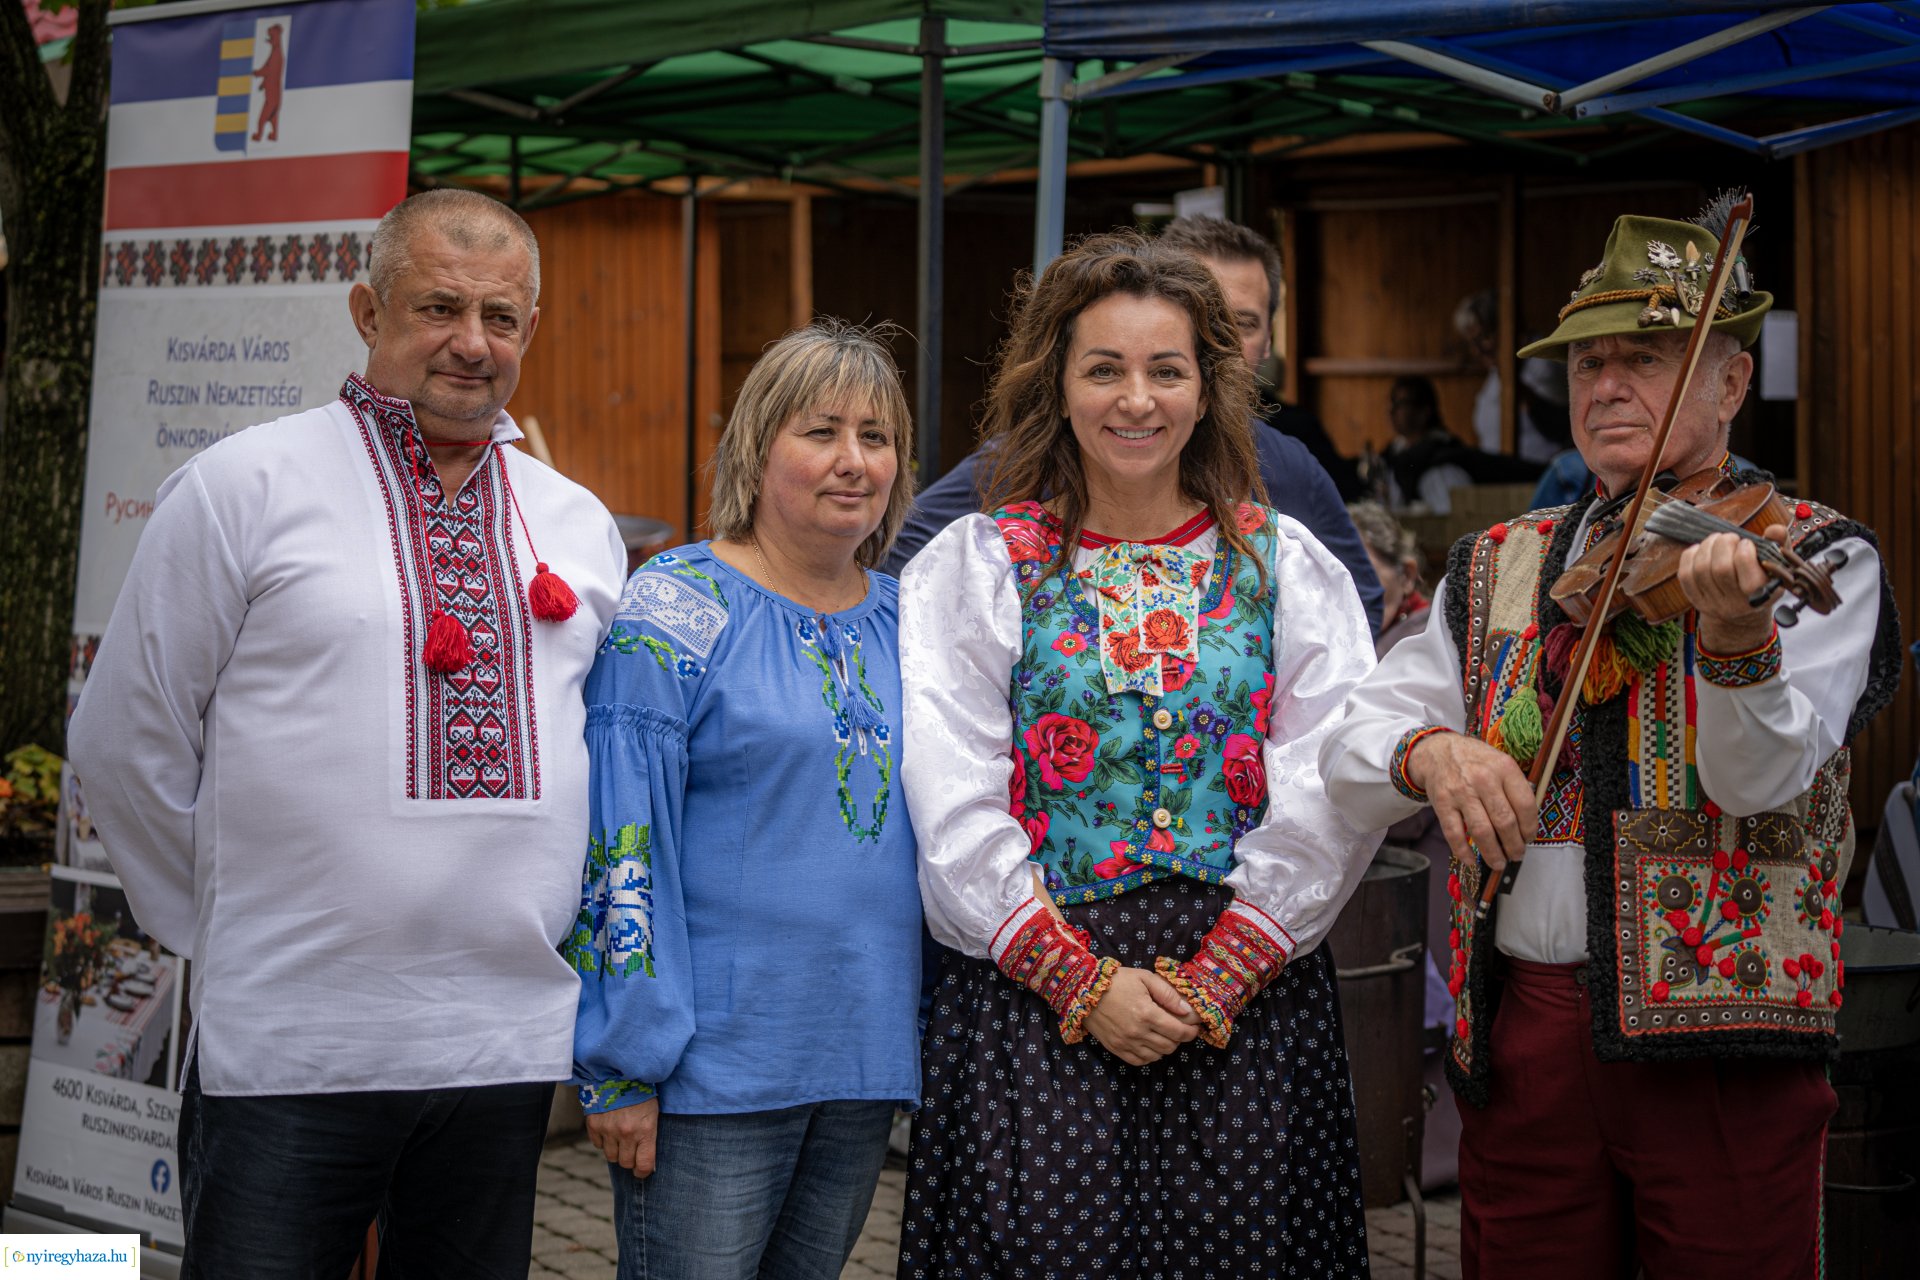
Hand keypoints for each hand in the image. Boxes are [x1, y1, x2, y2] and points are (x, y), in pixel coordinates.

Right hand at [586, 1097, 658, 1177]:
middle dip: (630, 1160)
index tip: (642, 1171)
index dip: (643, 1172)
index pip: (644, 1164)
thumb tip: (647, 1159)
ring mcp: (608, 1130)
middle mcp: (626, 1133)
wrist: (618, 1071)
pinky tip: (609, 1129)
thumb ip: (649, 1135)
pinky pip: (598, 1145)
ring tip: (620, 1138)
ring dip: (616, 1151)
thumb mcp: (653, 1111)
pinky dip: (603, 1141)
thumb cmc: (641, 1091)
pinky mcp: (594, 1125)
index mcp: (645, 1130)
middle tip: (632, 1151)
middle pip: (626, 1163)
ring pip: (611, 1157)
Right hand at [1083, 966, 1200, 1065]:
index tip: (1194, 1027)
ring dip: (1165, 1047)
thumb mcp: (1144, 978)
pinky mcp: (1116, 1048)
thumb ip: (1167, 994)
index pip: (1178, 1032)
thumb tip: (1187, 1011)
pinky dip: (1150, 1055)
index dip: (1191, 1032)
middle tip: (1179, 1028)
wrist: (1084, 990)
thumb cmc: (1117, 981)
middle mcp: (1137, 1032)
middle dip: (1179, 1039)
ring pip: (1157, 1055)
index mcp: (1147, 1013)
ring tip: (1164, 1034)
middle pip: (1170, 1046)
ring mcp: (1125, 1043)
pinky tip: (1150, 1044)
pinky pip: (1140, 1061)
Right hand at [1405, 730, 1536, 873]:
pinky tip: (1471, 860)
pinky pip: (1454, 833)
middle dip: (1514, 846)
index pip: (1525, 805)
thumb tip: (1527, 824)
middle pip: (1505, 822)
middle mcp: (1483, 779)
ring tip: (1499, 863)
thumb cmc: (1475, 761)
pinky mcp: (1442, 803)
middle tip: (1516, 855)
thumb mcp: (1500, 763)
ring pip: (1482, 831)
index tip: (1529, 838)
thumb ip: (1514, 787)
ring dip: (1493, 854)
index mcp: (1504, 768)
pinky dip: (1463, 852)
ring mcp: (1461, 792)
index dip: (1530, 828)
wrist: (1438, 750)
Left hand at [1679, 529, 1776, 654]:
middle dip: (1723, 544)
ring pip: (1701, 569)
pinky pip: (1685, 574)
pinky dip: (1691, 556)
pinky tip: (1702, 550)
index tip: (1746, 543)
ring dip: (1707, 547)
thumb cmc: (1763, 580)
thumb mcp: (1776, 564)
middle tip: (1729, 538)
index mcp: (1761, 594)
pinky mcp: (1695, 600)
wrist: (1743, 610)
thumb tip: (1775, 529)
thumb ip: (1779, 545)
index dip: (1743, 549)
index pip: (1746, 570)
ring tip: (1717, 540)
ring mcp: (1712, 604)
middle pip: (1720, 568)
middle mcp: (1735, 604)